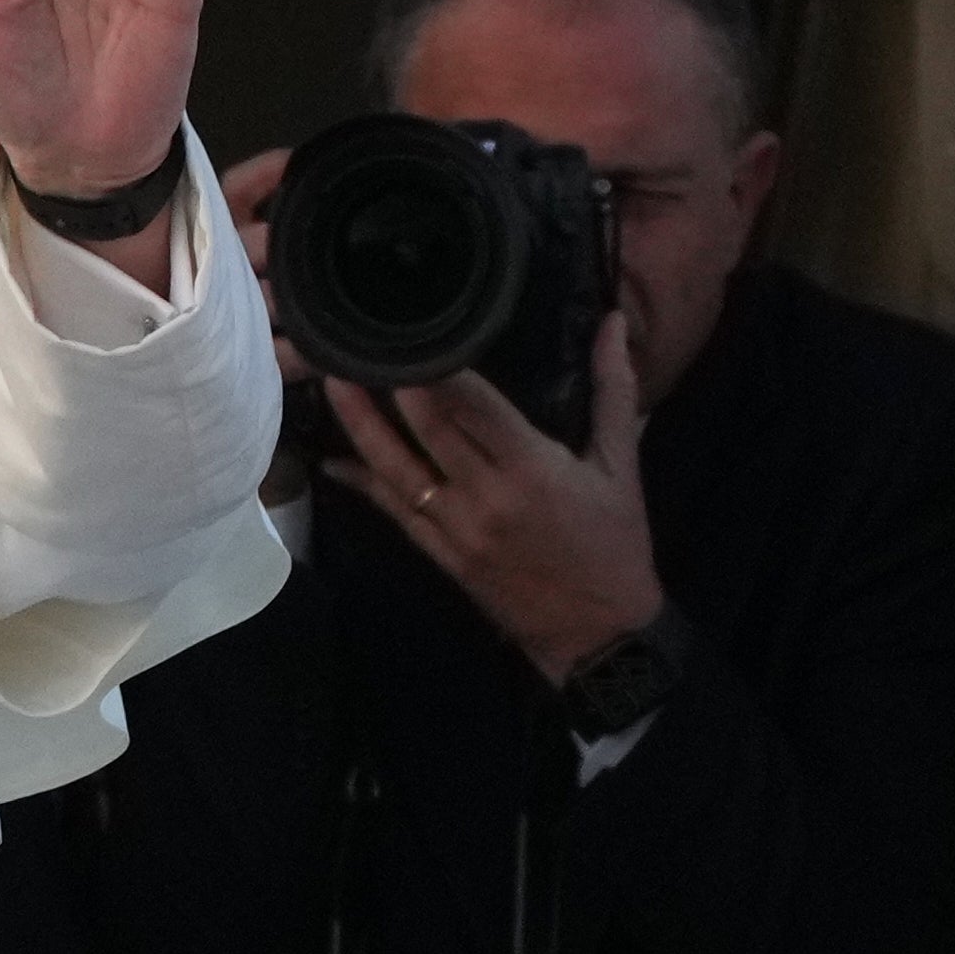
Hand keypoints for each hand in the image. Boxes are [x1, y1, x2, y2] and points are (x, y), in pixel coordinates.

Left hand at [318, 314, 663, 679]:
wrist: (597, 634)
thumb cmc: (615, 544)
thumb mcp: (621, 464)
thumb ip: (614, 388)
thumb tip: (614, 320)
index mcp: (531, 469)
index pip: (472, 406)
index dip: (436, 368)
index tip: (410, 327)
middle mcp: (485, 497)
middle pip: (425, 429)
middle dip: (389, 382)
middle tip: (357, 339)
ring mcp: (457, 529)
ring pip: (396, 469)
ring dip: (361, 425)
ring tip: (334, 381)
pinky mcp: (441, 555)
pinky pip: (394, 512)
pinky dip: (362, 482)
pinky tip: (333, 458)